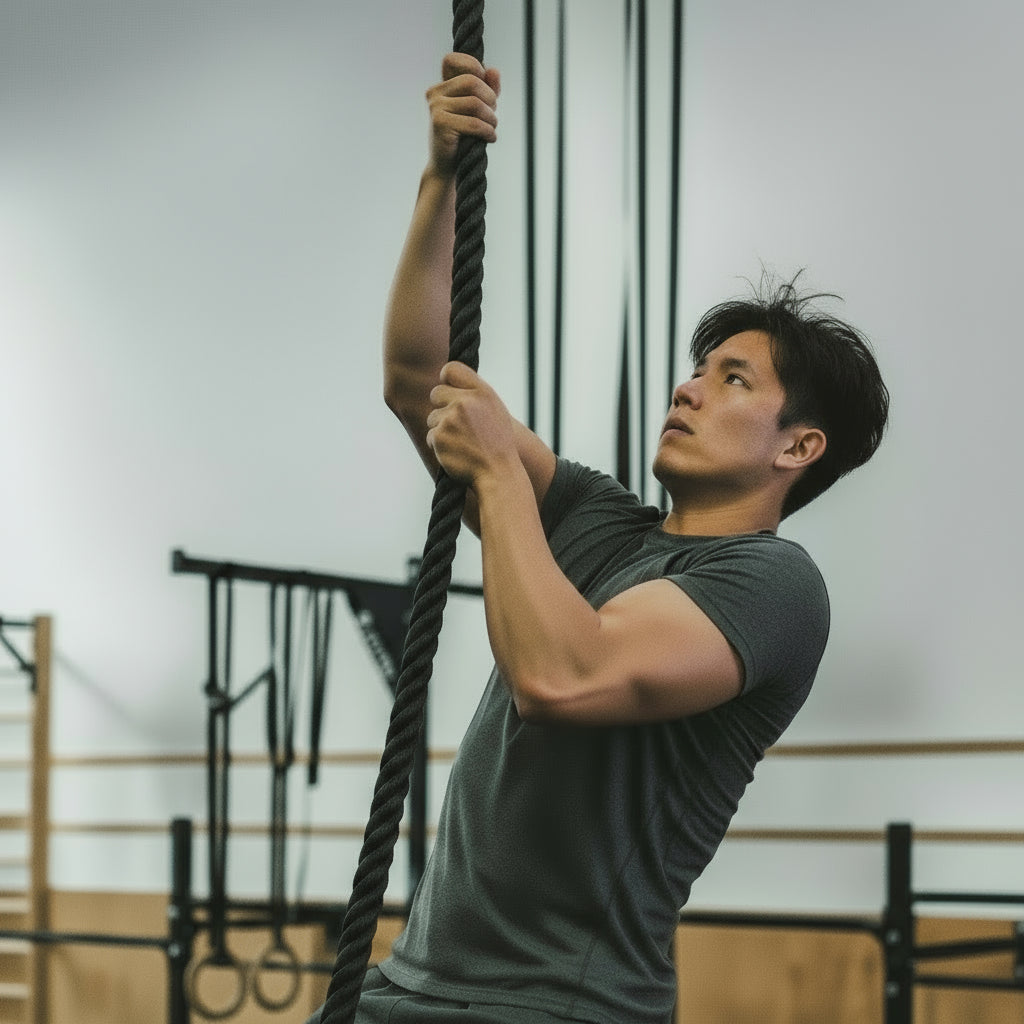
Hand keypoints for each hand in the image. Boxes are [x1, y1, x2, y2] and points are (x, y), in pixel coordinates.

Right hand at [426, 52, 500, 179]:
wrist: (446, 167)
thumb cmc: (463, 138)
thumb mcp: (479, 109)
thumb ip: (487, 89)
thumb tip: (493, 70)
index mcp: (442, 86)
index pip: (455, 59)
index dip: (475, 68)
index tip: (484, 91)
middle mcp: (435, 93)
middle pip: (472, 81)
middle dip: (490, 98)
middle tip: (493, 115)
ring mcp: (435, 107)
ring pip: (475, 103)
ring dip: (491, 118)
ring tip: (491, 128)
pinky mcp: (440, 124)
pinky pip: (474, 122)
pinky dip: (487, 131)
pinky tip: (490, 138)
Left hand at [426, 362, 517, 485]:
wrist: (498, 473)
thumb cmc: (498, 443)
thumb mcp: (495, 411)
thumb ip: (475, 394)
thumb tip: (450, 381)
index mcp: (482, 392)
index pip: (451, 369)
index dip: (446, 379)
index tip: (448, 389)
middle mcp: (466, 402)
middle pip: (436, 392)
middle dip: (441, 406)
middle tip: (456, 423)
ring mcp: (450, 419)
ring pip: (432, 417)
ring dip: (441, 429)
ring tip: (462, 442)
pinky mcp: (439, 436)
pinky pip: (431, 435)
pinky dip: (439, 445)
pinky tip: (456, 452)